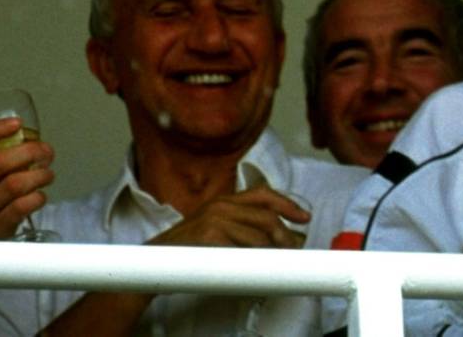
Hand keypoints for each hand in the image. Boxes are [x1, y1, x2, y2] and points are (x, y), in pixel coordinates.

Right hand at [0, 116, 54, 239]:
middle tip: (47, 152)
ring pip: (15, 183)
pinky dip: (38, 197)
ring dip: (40, 175)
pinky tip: (41, 196)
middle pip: (1, 161)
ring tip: (48, 174)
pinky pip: (22, 206)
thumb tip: (29, 142)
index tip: (18, 123)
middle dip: (31, 151)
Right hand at [151, 187, 308, 248]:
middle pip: (266, 216)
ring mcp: (215, 220)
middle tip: (295, 247)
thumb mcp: (214, 226)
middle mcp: (221, 205)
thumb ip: (240, 224)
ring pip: (259, 236)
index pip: (263, 194)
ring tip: (280, 261)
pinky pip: (243, 251)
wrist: (157, 260)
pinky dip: (256, 261)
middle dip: (286, 234)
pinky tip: (260, 268)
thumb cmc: (188, 247)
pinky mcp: (211, 237)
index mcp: (224, 200)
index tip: (304, 217)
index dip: (287, 204)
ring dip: (274, 251)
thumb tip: (275, 236)